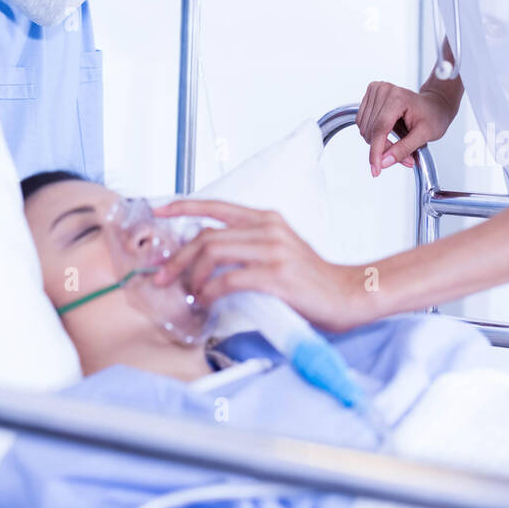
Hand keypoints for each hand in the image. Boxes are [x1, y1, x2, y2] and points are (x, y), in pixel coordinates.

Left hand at [151, 200, 365, 331]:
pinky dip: (209, 291)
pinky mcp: (275, 276)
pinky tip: (207, 301)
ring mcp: (272, 251)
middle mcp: (267, 228)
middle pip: (206, 235)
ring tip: (189, 293)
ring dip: (191, 275)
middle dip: (178, 257)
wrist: (348, 293)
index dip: (185, 206)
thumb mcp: (280, 249)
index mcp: (267, 219)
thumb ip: (249, 245)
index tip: (160, 210)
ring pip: (212, 253)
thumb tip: (207, 255)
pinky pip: (228, 280)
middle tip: (163, 276)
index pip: (217, 206)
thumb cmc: (311, 279)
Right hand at [357, 83, 455, 176]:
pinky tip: (388, 132)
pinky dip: (373, 134)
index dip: (376, 152)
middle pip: (371, 130)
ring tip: (398, 141)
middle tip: (403, 157)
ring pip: (365, 128)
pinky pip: (363, 122)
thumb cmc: (433, 116)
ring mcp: (375, 90)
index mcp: (397, 97)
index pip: (379, 129)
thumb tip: (384, 162)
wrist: (434, 105)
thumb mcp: (424, 136)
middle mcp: (383, 90)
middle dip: (383, 149)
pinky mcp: (370, 95)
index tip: (376, 170)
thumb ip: (403, 149)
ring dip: (377, 142)